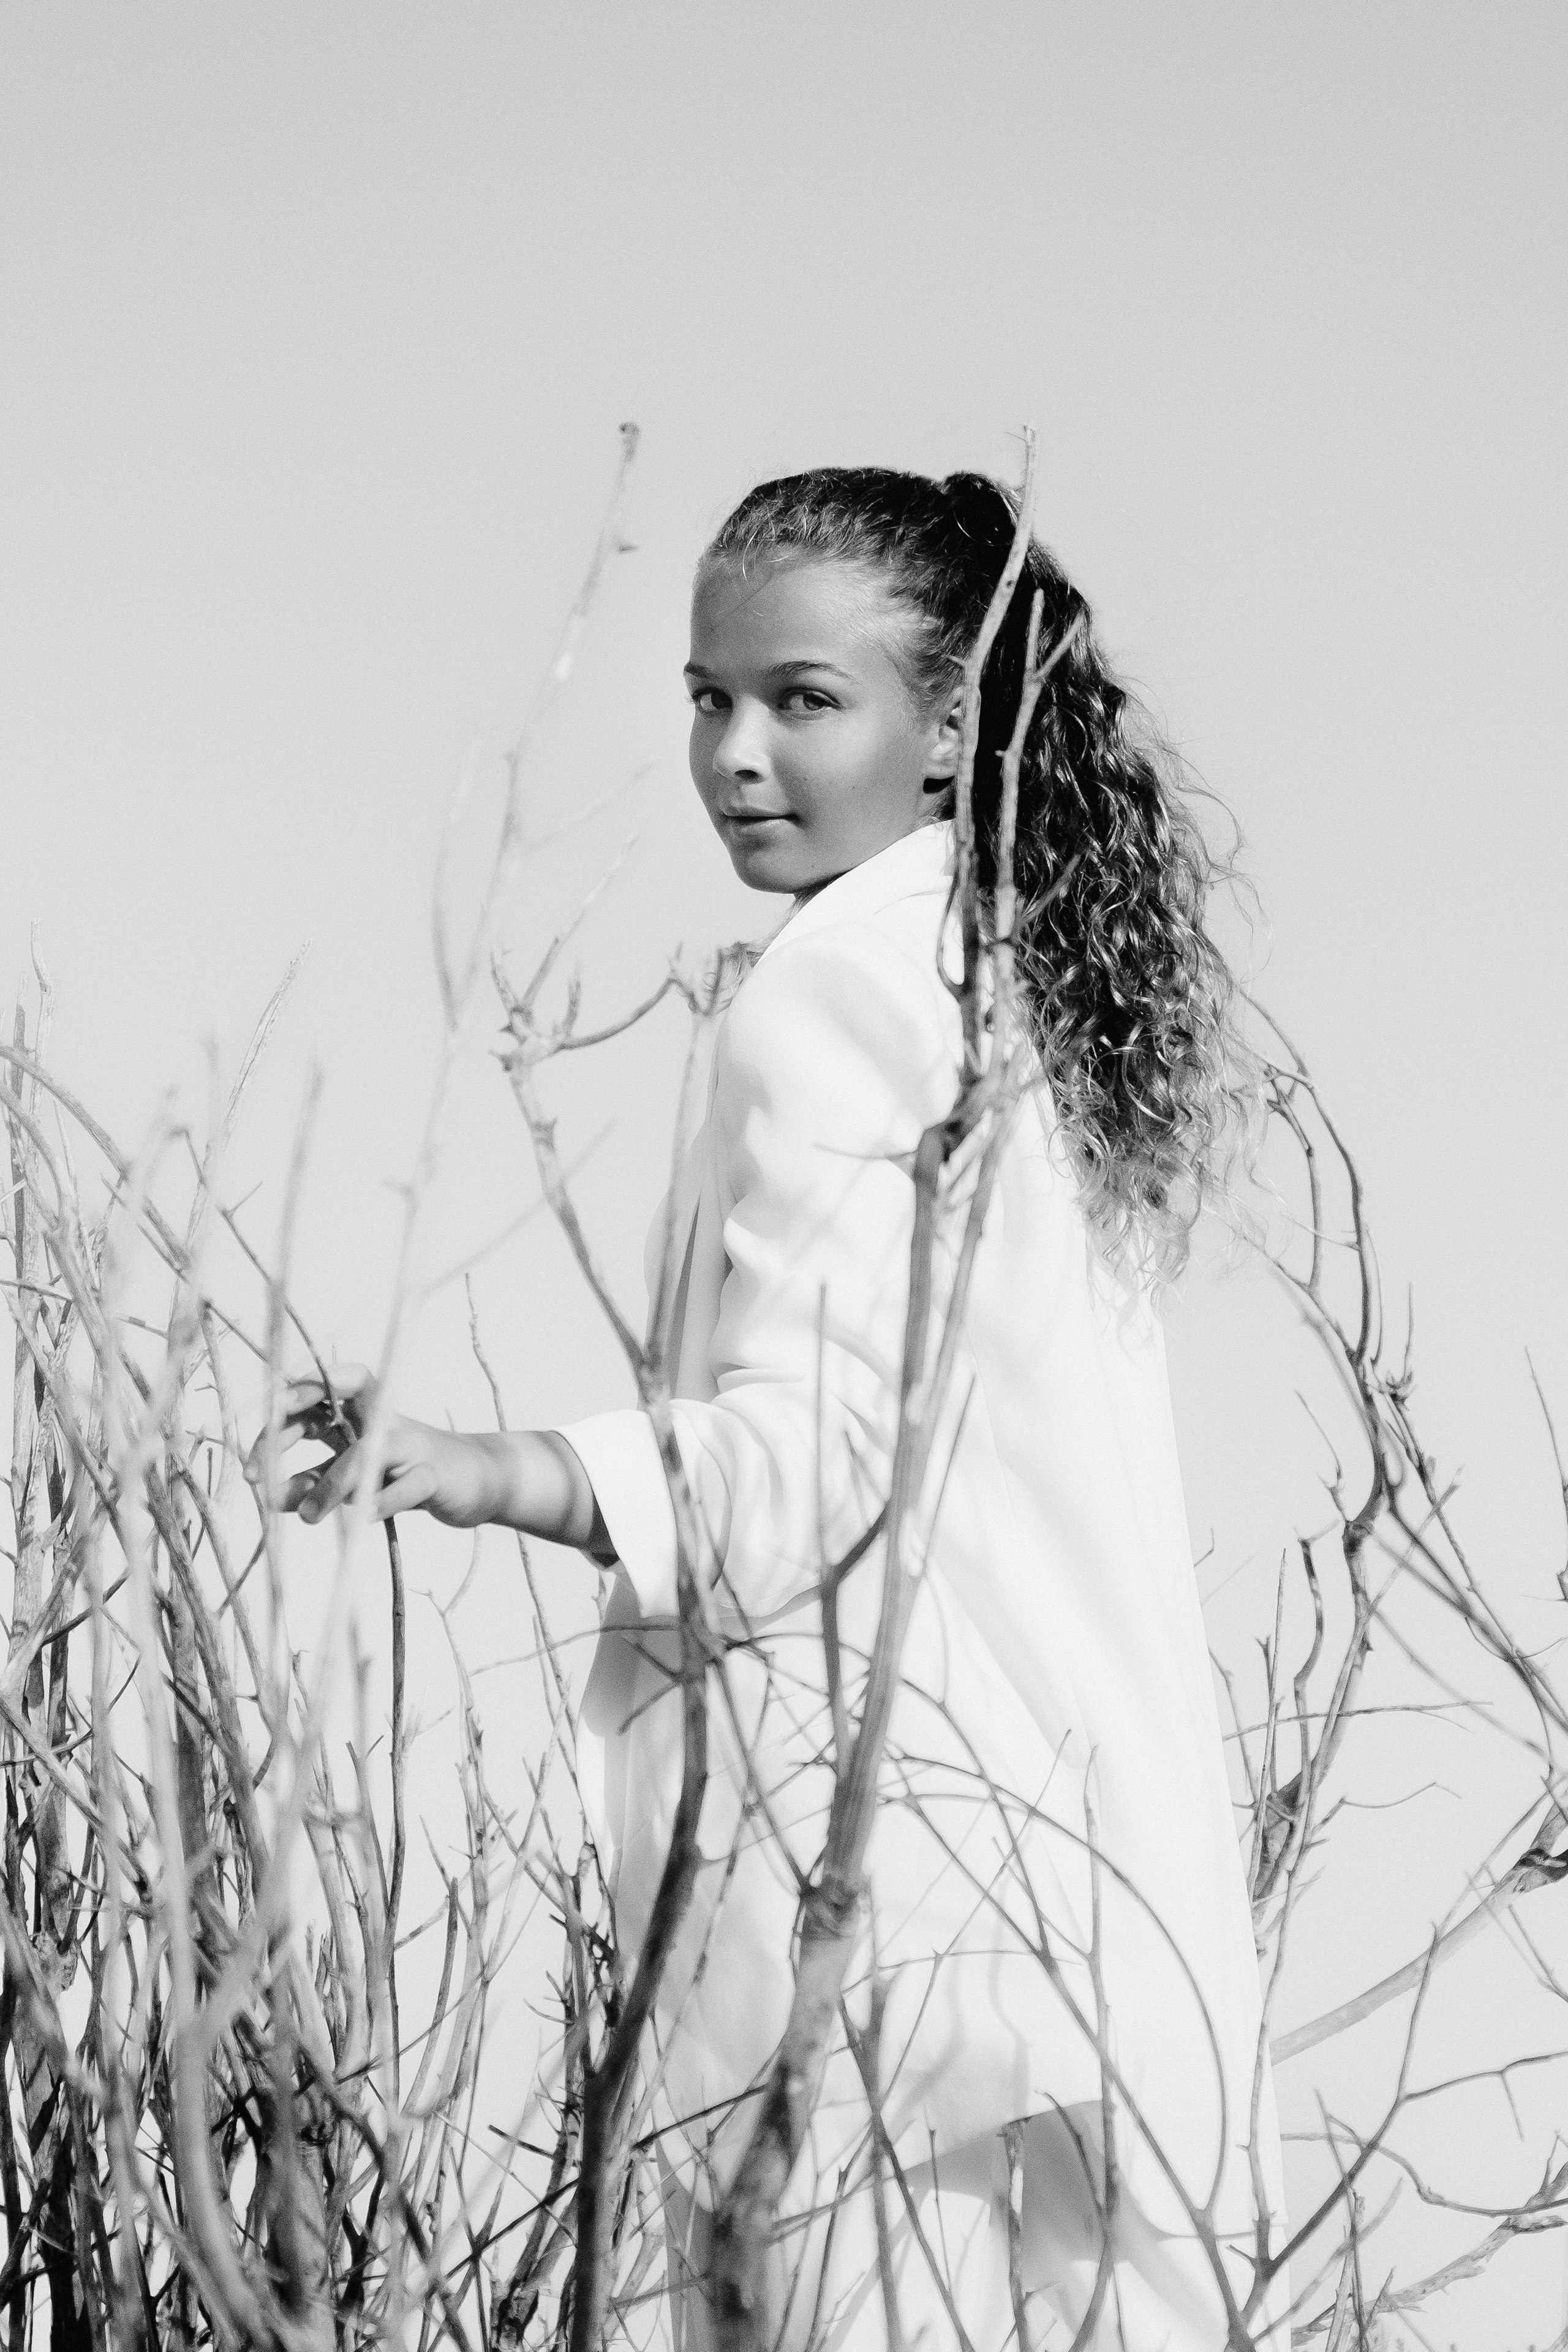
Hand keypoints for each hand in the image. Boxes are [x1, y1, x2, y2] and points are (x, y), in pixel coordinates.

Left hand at [244, 1364, 501, 1529]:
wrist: (477, 1479)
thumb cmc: (405, 1472)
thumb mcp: (351, 1476)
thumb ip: (313, 1481)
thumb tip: (268, 1496)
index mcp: (362, 1406)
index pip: (318, 1389)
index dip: (284, 1406)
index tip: (255, 1446)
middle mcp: (384, 1415)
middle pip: (333, 1400)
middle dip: (287, 1431)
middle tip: (254, 1474)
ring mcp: (411, 1443)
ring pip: (366, 1452)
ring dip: (330, 1485)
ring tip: (305, 1517)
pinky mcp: (434, 1475)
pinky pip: (404, 1488)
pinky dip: (382, 1502)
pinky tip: (361, 1519)